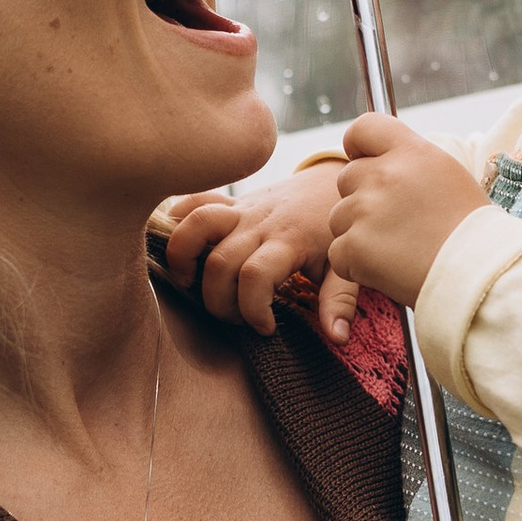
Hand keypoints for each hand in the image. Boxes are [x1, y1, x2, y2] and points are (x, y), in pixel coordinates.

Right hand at [159, 165, 353, 338]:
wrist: (332, 183)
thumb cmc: (334, 229)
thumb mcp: (343, 264)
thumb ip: (339, 300)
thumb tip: (337, 338)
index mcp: (288, 241)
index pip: (254, 277)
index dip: (252, 310)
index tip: (266, 328)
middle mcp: (260, 223)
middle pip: (220, 263)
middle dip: (220, 302)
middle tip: (238, 318)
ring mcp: (242, 209)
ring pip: (197, 224)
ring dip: (183, 257)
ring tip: (190, 284)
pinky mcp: (231, 202)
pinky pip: (195, 201)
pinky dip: (178, 221)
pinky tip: (181, 250)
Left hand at [326, 116, 488, 309]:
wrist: (478, 273)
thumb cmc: (471, 230)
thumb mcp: (449, 175)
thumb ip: (411, 163)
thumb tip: (383, 163)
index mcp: (411, 152)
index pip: (364, 127)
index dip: (358, 144)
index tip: (362, 158)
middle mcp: (384, 175)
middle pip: (347, 177)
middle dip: (361, 198)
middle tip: (394, 221)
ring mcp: (364, 210)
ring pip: (339, 217)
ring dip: (358, 233)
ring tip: (397, 248)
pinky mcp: (354, 247)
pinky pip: (339, 252)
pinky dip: (356, 265)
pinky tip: (388, 268)